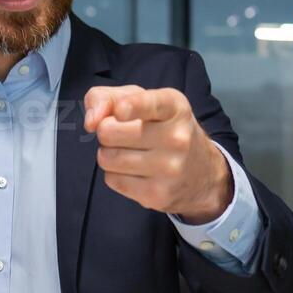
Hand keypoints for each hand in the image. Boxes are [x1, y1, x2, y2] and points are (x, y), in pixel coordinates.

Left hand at [84, 85, 231, 224]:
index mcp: (174, 107)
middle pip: (109, 132)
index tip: (121, 111)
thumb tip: (90, 121)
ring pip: (107, 158)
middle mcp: (177, 137)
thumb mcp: (143, 101)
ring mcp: (169, 169)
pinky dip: (116, 175)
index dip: (131, 106)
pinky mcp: (158, 195)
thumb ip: (108, 97)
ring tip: (130, 153)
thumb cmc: (164, 129)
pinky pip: (113, 180)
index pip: (150, 104)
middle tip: (123, 134)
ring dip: (109, 155)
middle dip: (106, 132)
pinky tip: (136, 171)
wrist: (202, 172)